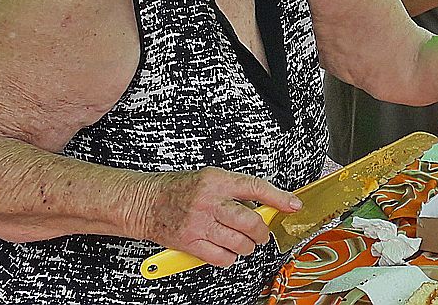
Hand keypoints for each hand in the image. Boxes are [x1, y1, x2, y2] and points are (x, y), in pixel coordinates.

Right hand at [139, 167, 301, 267]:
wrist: (144, 202)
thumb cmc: (177, 189)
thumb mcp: (209, 179)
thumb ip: (234, 190)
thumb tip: (263, 204)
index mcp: (217, 181)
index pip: (256, 188)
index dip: (279, 198)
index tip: (293, 205)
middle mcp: (209, 202)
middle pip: (251, 222)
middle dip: (262, 232)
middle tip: (261, 234)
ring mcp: (199, 223)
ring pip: (239, 243)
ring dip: (247, 247)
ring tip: (243, 243)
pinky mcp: (190, 243)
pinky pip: (221, 258)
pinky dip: (229, 258)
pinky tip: (225, 250)